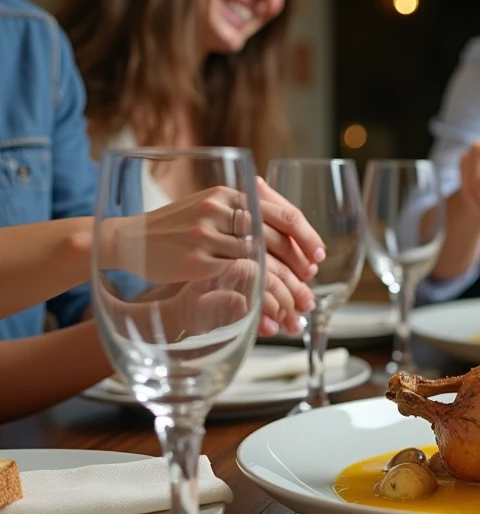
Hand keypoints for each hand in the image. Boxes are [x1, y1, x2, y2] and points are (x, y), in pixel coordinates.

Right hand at [100, 183, 325, 336]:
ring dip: (283, 294)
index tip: (318, 258)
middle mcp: (222, 209)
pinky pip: (240, 283)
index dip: (306, 238)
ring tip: (295, 313)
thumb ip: (246, 212)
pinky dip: (259, 304)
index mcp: (231, 193)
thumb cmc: (175, 227)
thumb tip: (291, 235)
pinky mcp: (197, 262)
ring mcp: (209, 235)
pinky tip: (267, 320)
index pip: (283, 214)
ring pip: (263, 266)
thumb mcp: (210, 207)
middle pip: (278, 241)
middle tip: (310, 292)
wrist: (128, 239)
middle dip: (300, 271)